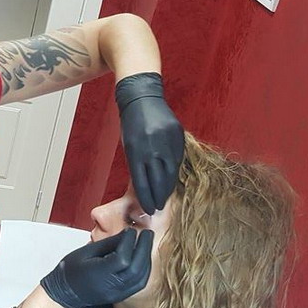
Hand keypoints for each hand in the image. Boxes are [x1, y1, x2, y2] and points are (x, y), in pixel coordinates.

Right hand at [40, 229, 153, 307]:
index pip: (122, 258)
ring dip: (147, 259)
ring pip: (141, 278)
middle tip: (147, 234)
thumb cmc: (70, 271)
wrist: (65, 292)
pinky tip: (145, 258)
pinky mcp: (121, 296)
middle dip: (144, 248)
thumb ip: (108, 243)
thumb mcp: (86, 251)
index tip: (131, 231)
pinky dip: (145, 270)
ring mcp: (116, 293)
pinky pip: (139, 284)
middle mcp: (110, 286)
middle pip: (135, 268)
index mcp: (98, 274)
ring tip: (147, 243)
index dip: (129, 242)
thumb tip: (127, 234)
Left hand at [115, 72, 183, 214]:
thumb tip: (145, 188)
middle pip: (159, 180)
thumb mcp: (129, 145)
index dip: (146, 198)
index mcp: (136, 151)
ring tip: (165, 198)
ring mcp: (166, 140)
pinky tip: (172, 180)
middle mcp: (152, 146)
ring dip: (168, 188)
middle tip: (158, 208)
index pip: (142, 182)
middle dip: (158, 196)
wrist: (141, 97)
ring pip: (171, 171)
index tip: (149, 209)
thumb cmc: (131, 124)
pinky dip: (175, 171)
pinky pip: (178, 158)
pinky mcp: (177, 135)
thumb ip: (137, 165)